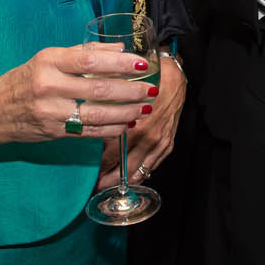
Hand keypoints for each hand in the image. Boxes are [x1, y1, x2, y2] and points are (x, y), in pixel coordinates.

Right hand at [0, 42, 156, 144]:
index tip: (141, 64)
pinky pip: (88, 130)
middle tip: (151, 89)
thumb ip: (84, 52)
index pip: (89, 60)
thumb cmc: (24, 80)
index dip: (119, 63)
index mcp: (49, 61)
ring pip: (96, 113)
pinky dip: (111, 128)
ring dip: (125, 111)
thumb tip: (120, 49)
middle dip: (130, 90)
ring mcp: (50, 111)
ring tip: (145, 107)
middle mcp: (48, 85)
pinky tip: (127, 123)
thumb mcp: (48, 59)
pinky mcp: (53, 132)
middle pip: (97, 88)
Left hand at [98, 52, 186, 189]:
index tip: (90, 174)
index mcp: (136, 128)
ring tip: (110, 185)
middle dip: (109, 180)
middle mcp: (149, 139)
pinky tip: (132, 175)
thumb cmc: (147, 82)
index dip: (99, 168)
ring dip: (125, 181)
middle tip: (96, 186)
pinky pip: (153, 165)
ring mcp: (160, 143)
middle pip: (125, 170)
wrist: (174, 77)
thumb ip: (109, 115)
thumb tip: (93, 129)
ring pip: (140, 171)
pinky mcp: (168, 144)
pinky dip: (142, 173)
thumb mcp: (123, 95)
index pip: (112, 157)